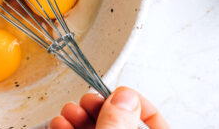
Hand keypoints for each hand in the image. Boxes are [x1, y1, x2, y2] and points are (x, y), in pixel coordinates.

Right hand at [50, 87, 169, 128]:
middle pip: (119, 122)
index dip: (139, 104)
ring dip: (78, 117)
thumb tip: (124, 97)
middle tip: (87, 100)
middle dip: (99, 107)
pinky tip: (60, 124)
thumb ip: (117, 124)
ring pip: (95, 128)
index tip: (119, 93)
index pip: (157, 124)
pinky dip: (67, 128)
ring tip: (69, 112)